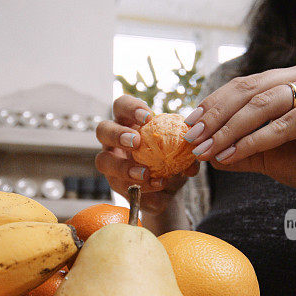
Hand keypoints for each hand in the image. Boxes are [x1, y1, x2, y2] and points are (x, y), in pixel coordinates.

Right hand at [95, 95, 198, 214]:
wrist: (169, 188)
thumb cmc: (171, 159)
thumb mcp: (182, 151)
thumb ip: (187, 149)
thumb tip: (193, 152)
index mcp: (128, 122)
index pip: (121, 106)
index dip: (130, 108)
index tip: (148, 117)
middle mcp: (114, 140)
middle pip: (102, 129)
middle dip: (117, 134)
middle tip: (136, 142)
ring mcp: (111, 163)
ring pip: (102, 161)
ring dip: (123, 167)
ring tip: (145, 173)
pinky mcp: (115, 184)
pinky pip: (120, 185)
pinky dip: (140, 186)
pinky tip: (157, 185)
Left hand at [183, 57, 295, 212]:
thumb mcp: (271, 156)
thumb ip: (239, 149)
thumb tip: (201, 151)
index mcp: (295, 77)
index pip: (244, 85)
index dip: (213, 105)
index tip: (188, 126)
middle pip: (249, 90)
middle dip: (216, 117)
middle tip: (192, 139)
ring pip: (263, 104)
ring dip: (229, 130)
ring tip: (207, 150)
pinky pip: (284, 123)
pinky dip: (254, 140)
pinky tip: (232, 155)